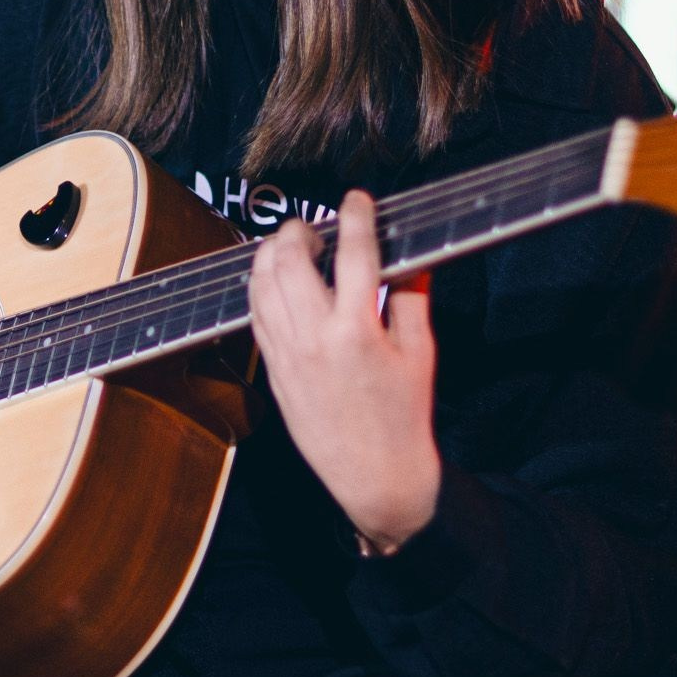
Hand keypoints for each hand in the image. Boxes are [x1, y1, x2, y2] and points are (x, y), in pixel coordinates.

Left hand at [247, 191, 441, 552]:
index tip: (357, 198)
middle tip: (316, 226)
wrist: (375, 477)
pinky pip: (256, 314)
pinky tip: (278, 279)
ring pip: (262, 283)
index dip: (356, 217)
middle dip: (299, 230)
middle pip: (291, 259)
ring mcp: (286, 354)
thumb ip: (411, 298)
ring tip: (294, 247)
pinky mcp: (272, 370)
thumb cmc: (404, 417)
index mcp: (358, 331)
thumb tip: (411, 256)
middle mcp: (314, 337)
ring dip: (273, 254)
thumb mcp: (419, 354)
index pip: (354, 253)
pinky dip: (262, 286)